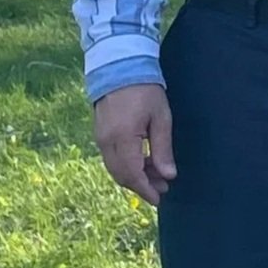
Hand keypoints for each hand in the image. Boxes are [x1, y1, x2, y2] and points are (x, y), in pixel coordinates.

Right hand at [93, 83, 175, 202]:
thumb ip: (162, 149)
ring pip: (115, 168)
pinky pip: (112, 158)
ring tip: (157, 177)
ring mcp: (100, 137)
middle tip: (163, 189)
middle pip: (121, 174)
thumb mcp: (161, 119)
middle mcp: (106, 141)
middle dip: (141, 185)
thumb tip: (168, 176)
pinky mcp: (100, 133)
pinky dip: (127, 166)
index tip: (159, 199)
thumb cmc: (146, 91)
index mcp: (122, 138)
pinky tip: (144, 164)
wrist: (119, 69)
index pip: (132, 174)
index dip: (145, 189)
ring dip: (134, 176)